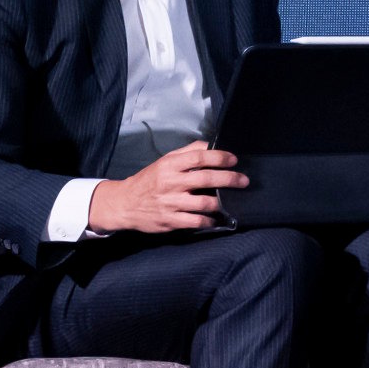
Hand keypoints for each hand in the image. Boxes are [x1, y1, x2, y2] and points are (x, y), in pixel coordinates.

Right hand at [89, 140, 242, 233]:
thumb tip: (212, 145)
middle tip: (244, 181)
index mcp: (170, 165)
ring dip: (221, 202)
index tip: (234, 160)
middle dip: (230, 179)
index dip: (220, 157)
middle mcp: (171, 183)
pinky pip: (195, 221)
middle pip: (206, 179)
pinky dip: (209, 220)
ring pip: (204, 202)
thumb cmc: (149, 180)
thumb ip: (188, 153)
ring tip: (231, 200)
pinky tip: (215, 218)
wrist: (124, 203)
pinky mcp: (170, 221)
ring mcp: (170, 203)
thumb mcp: (165, 161)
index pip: (199, 157)